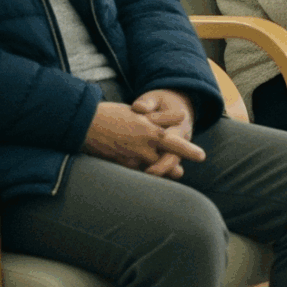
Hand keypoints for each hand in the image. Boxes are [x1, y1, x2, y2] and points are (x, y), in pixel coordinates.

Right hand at [85, 100, 205, 177]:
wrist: (85, 124)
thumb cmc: (113, 114)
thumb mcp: (140, 113)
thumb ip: (162, 118)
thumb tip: (182, 116)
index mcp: (151, 132)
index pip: (175, 144)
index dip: (189, 150)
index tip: (201, 156)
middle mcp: (143, 148)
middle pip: (165, 163)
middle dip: (172, 168)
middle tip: (181, 172)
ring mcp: (131, 160)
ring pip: (151, 170)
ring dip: (158, 171)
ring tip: (167, 173)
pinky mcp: (120, 166)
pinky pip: (135, 172)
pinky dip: (141, 172)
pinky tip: (143, 171)